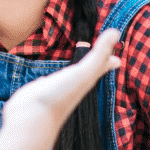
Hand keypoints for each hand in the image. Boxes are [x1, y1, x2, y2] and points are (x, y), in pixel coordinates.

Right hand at [0, 29, 120, 149]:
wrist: (33, 118)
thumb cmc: (59, 96)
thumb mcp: (83, 72)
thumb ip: (99, 53)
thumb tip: (116, 31)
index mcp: (84, 81)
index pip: (99, 67)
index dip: (107, 59)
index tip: (116, 58)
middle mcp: (70, 85)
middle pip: (86, 72)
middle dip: (93, 65)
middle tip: (102, 57)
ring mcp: (54, 90)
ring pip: (66, 78)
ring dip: (71, 72)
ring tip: (75, 68)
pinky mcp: (37, 93)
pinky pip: (45, 84)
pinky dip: (47, 79)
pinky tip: (44, 80)